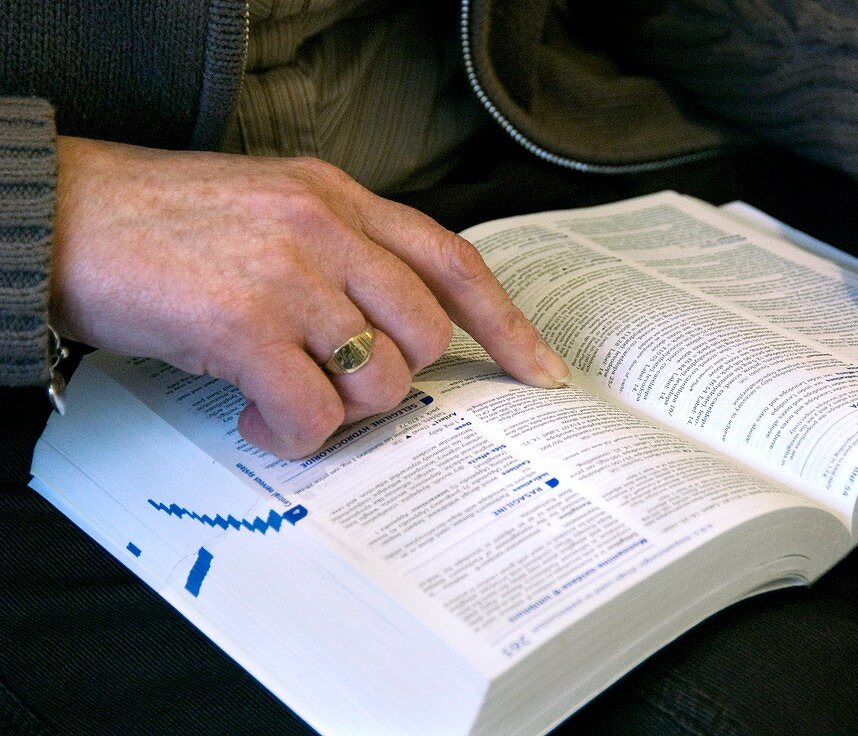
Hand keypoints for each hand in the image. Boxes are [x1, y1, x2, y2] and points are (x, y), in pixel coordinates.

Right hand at [51, 137, 570, 456]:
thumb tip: (390, 329)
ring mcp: (288, 272)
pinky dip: (292, 433)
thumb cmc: (158, 223)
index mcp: (337, 196)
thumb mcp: (267, 209)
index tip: (539, 370)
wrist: (57, 214)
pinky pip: (313, 410)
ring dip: (339, 409)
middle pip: (425, 331)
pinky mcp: (243, 322)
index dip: (505, 322)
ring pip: (379, 376)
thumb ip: (336, 253)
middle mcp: (325, 226)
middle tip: (338, 386)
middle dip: (395, 379)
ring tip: (283, 398)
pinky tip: (254, 416)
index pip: (452, 260)